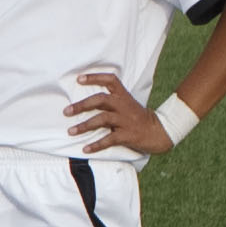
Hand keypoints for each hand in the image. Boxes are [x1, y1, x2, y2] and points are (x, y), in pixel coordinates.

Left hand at [65, 66, 179, 158]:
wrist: (159, 132)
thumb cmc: (138, 118)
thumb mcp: (127, 104)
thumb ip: (112, 101)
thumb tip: (87, 102)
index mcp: (123, 96)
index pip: (110, 80)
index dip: (95, 77)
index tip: (79, 79)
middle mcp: (123, 106)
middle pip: (101, 100)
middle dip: (82, 105)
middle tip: (66, 111)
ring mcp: (126, 120)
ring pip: (102, 119)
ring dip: (84, 126)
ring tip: (71, 131)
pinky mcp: (128, 135)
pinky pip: (109, 139)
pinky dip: (96, 145)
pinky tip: (85, 149)